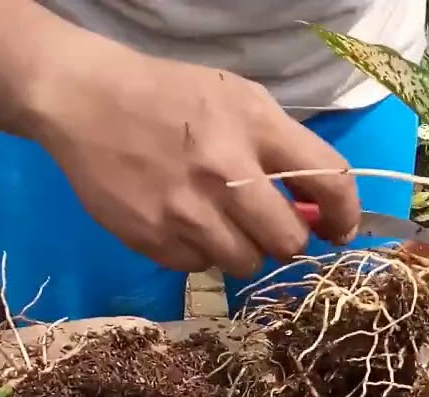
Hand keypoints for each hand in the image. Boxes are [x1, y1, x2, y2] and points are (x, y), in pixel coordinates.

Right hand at [30, 47, 360, 277]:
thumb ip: (283, 146)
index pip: (328, 182)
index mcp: (253, 127)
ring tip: (217, 219)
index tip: (340, 228)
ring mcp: (185, 212)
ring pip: (244, 263)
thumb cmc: (169, 96)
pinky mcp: (151, 239)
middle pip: (287, 241)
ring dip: (241, 248)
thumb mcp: (237, 98)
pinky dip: (198, 252)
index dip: (345, 214)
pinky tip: (180, 220)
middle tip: (271, 227)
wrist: (84, 103)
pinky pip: (197, 267)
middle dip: (288, 240)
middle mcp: (224, 174)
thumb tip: (316, 207)